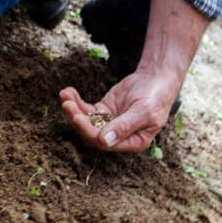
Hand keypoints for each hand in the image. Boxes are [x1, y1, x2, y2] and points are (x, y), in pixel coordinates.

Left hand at [59, 69, 179, 151]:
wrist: (156, 79)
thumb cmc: (155, 97)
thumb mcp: (143, 112)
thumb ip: (124, 126)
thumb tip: (104, 141)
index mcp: (132, 142)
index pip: (104, 143)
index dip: (88, 131)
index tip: (77, 117)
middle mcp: (118, 136)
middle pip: (90, 133)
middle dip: (76, 119)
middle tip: (67, 104)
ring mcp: (108, 123)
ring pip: (85, 121)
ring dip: (73, 109)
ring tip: (65, 95)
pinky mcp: (102, 111)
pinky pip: (85, 109)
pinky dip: (76, 102)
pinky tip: (68, 92)